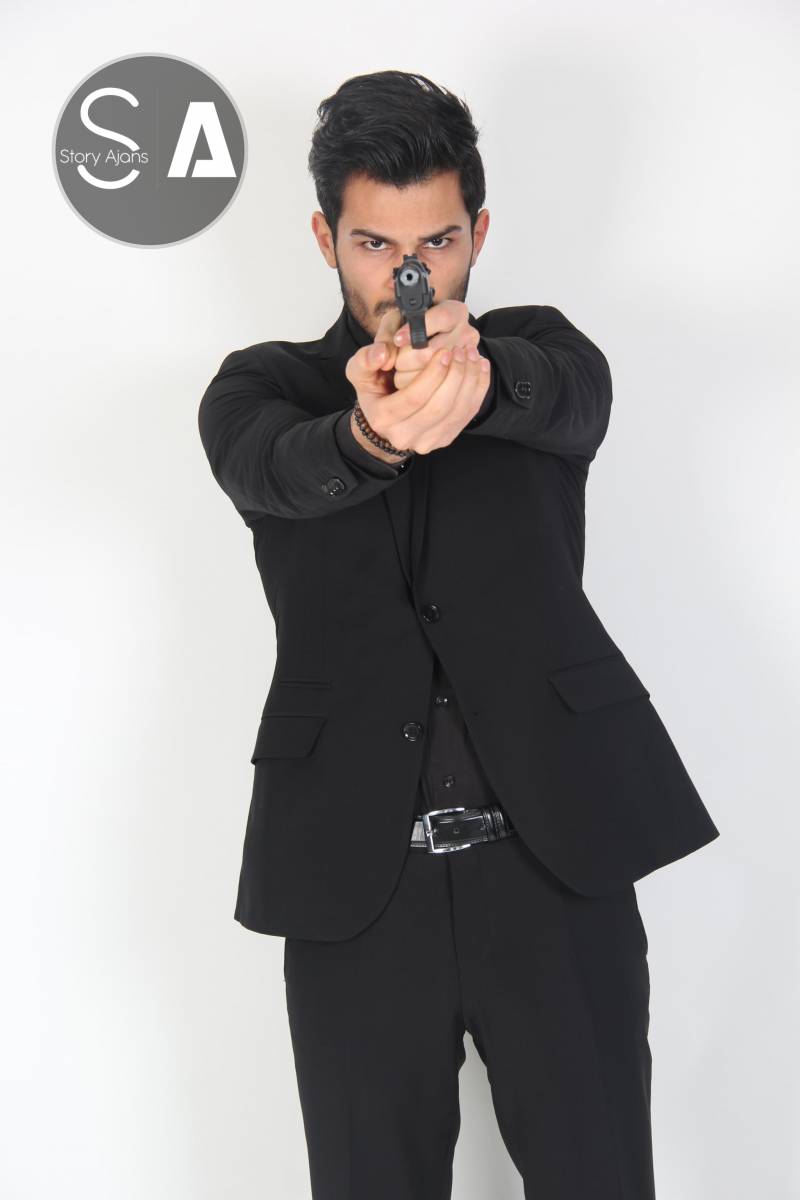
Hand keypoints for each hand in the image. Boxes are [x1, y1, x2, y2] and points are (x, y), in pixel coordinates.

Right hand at [345, 305, 490, 455]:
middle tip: (461, 350)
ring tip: (472, 355)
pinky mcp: (444, 439)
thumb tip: (382, 354)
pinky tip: (480, 368)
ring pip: (456, 413)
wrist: (384, 418)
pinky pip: (467, 415)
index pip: (414, 397)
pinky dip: (478, 390)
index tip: (444, 351)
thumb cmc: (375, 390)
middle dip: (454, 376)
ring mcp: (427, 441)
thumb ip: (366, 359)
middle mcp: (404, 436)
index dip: (433, 374)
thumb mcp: (360, 372)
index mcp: (383, 418)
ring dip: (469, 381)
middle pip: (439, 407)